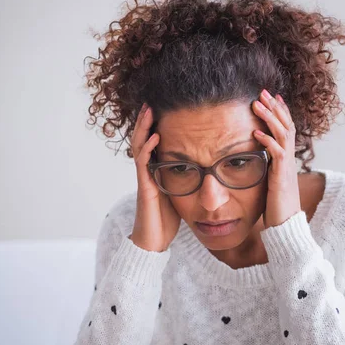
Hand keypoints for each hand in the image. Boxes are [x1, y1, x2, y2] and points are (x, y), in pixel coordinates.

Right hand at [129, 103, 181, 251]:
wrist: (154, 241)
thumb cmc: (166, 220)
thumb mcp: (179, 194)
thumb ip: (185, 180)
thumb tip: (204, 170)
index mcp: (155, 171)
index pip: (152, 143)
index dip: (153, 126)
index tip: (159, 109)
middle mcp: (147, 171)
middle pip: (142, 139)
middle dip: (145, 121)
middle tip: (150, 102)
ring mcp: (144, 178)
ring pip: (140, 147)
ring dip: (143, 128)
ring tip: (148, 111)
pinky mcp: (145, 187)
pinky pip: (144, 164)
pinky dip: (148, 148)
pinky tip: (155, 137)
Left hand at [252, 89, 301, 228]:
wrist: (286, 225)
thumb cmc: (276, 206)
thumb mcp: (270, 181)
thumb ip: (266, 167)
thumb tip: (256, 159)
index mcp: (286, 159)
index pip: (285, 129)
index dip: (280, 112)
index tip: (271, 97)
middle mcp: (289, 159)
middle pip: (286, 125)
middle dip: (275, 107)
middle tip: (264, 91)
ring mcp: (287, 167)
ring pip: (282, 134)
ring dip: (269, 118)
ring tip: (257, 103)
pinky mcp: (281, 176)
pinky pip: (277, 154)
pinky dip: (267, 141)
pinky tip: (256, 133)